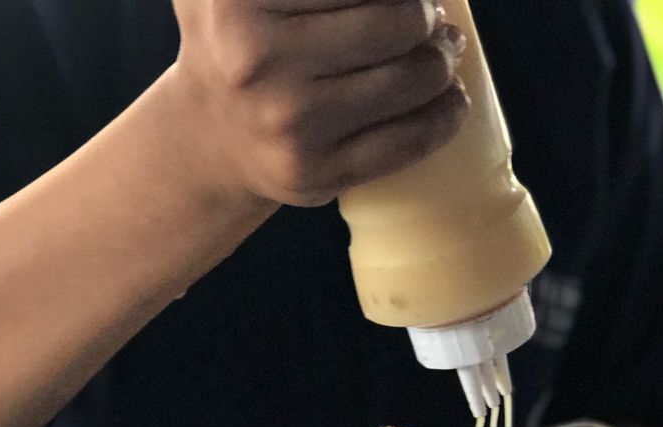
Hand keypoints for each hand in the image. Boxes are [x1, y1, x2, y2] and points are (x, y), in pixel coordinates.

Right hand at [170, 0, 469, 206]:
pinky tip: (452, 100)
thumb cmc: (241, 35)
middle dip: (428, 16)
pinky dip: (444, 117)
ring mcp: (289, 123)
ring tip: (443, 52)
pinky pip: (406, 141)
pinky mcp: (315, 173)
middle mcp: (258, 61)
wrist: (209, 133)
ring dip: (442, 62)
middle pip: (399, 20)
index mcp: (239, 3)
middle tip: (431, 18)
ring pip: (411, 80)